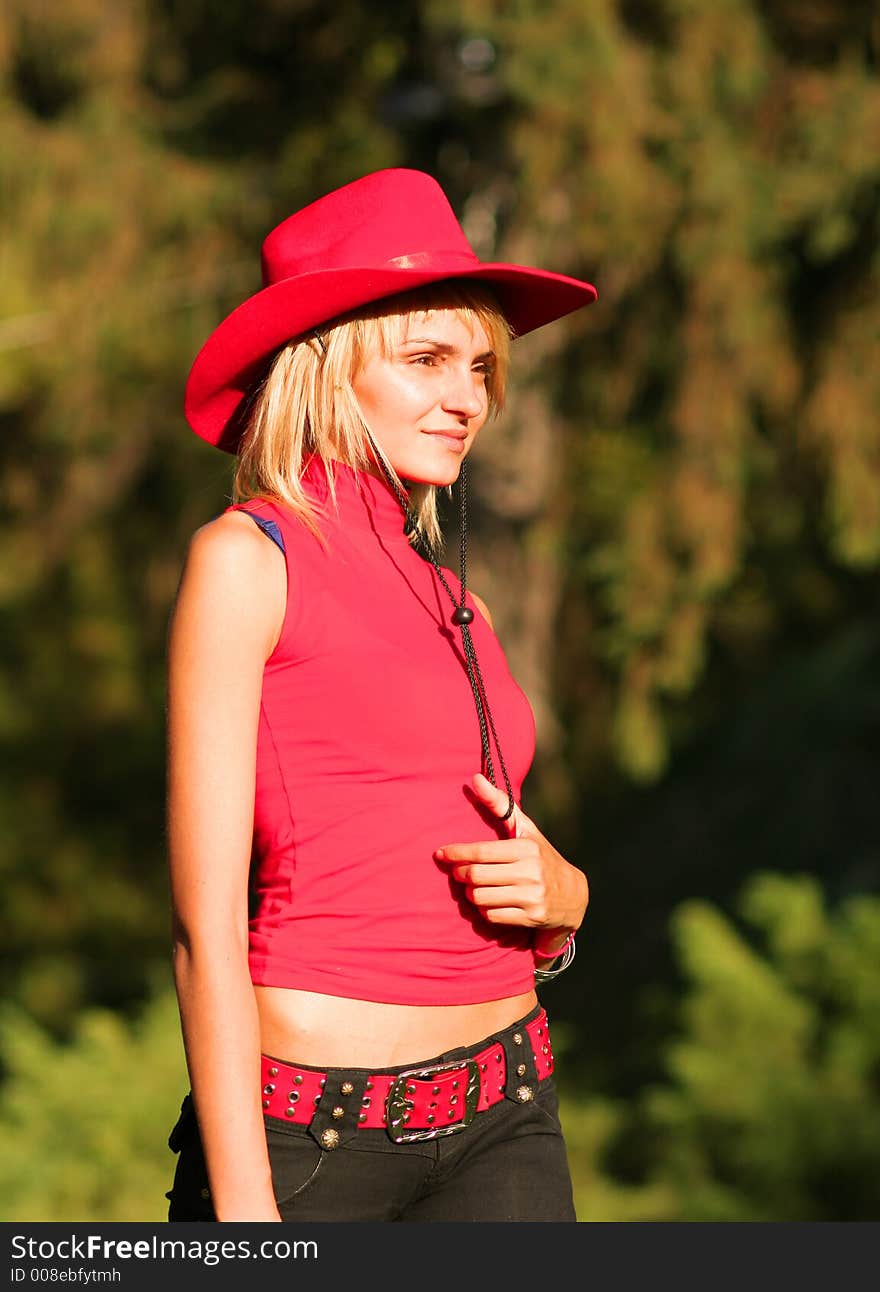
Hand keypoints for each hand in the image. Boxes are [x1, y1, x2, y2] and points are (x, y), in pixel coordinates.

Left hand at [434, 773, 588, 954]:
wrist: (573, 896)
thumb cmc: (540, 856)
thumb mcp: (525, 830)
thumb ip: (499, 805)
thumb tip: (475, 778)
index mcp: (527, 848)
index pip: (481, 852)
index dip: (456, 853)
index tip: (441, 853)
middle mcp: (531, 872)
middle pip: (475, 876)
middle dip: (460, 874)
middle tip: (457, 871)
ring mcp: (532, 897)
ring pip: (480, 898)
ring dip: (470, 893)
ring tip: (474, 886)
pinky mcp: (531, 918)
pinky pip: (491, 916)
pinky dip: (484, 910)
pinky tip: (490, 901)